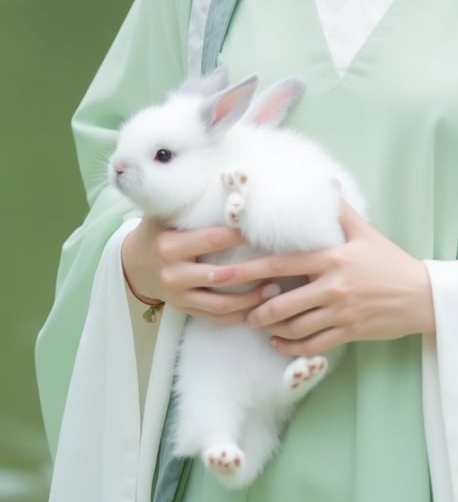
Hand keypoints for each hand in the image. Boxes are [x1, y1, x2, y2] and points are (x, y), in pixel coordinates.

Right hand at [121, 218, 266, 324]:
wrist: (134, 263)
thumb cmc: (159, 230)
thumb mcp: (166, 213)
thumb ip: (193, 204)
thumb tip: (231, 183)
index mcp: (169, 245)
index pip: (211, 240)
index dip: (239, 236)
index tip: (264, 230)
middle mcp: (172, 273)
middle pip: (219, 275)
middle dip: (251, 270)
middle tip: (279, 263)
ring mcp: (178, 296)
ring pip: (220, 303)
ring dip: (250, 299)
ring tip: (275, 289)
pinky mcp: (184, 309)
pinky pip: (214, 318)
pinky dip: (237, 315)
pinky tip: (258, 308)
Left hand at [210, 202, 434, 354]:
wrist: (422, 295)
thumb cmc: (391, 261)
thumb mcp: (366, 232)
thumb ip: (341, 211)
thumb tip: (326, 184)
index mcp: (332, 257)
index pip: (281, 263)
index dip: (249, 270)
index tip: (224, 273)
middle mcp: (333, 285)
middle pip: (281, 303)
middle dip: (255, 310)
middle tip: (241, 311)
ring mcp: (340, 312)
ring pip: (294, 327)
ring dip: (271, 329)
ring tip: (259, 325)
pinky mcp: (349, 332)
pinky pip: (312, 345)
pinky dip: (291, 347)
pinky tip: (280, 343)